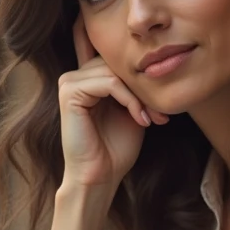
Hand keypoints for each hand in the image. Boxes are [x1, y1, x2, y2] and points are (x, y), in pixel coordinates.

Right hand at [58, 15, 168, 189]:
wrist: (101, 176)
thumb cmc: (116, 148)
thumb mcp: (132, 108)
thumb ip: (135, 85)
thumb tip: (157, 61)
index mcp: (88, 77)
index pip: (112, 53)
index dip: (136, 67)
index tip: (158, 97)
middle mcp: (75, 75)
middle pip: (118, 62)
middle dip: (143, 87)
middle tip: (160, 114)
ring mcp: (69, 82)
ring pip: (116, 71)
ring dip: (140, 96)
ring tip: (151, 118)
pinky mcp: (69, 92)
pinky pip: (108, 83)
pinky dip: (129, 100)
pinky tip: (139, 119)